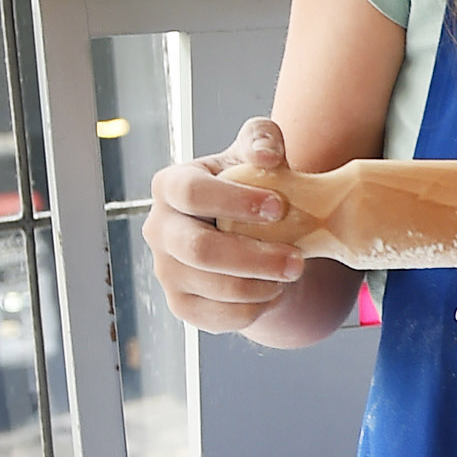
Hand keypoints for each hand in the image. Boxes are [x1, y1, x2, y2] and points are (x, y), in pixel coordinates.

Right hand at [143, 115, 308, 331]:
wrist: (252, 235)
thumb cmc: (252, 187)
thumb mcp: (257, 154)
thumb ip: (262, 138)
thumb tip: (267, 156)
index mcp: (170, 186)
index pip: (190, 193)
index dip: (234, 201)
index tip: (279, 207)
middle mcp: (160, 229)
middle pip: (199, 250)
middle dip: (253, 258)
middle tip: (297, 260)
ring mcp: (166, 270)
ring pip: (212, 287)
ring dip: (260, 285)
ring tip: (291, 274)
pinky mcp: (182, 305)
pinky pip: (216, 317)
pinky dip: (252, 309)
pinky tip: (273, 292)